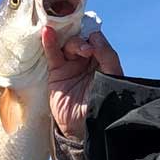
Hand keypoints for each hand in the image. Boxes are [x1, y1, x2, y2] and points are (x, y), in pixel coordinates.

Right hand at [46, 26, 122, 143]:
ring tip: (73, 47)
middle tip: (86, 52)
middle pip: (79, 39)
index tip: (93, 44)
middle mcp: (86, 60)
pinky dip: (49, 42)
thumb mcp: (111, 77)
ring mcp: (71, 65)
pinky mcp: (57, 72)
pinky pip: (52, 54)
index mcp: (102, 60)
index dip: (92, 37)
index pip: (95, 39)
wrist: (87, 127)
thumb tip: (94, 37)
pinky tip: (47, 33)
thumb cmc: (103, 103)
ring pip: (66, 44)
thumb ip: (108, 56)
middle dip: (81, 42)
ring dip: (65, 38)